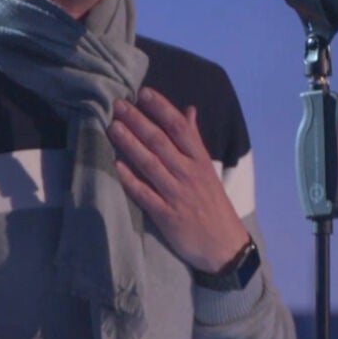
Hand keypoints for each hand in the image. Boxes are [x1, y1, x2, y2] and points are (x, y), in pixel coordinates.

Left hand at [108, 87, 250, 273]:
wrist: (224, 245)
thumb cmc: (212, 203)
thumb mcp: (208, 168)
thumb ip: (194, 139)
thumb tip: (188, 110)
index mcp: (200, 160)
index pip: (180, 128)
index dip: (162, 108)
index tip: (144, 92)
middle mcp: (189, 174)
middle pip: (161, 142)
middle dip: (138, 121)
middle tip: (118, 104)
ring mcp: (177, 195)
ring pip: (151, 164)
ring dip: (130, 144)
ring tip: (113, 127)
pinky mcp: (167, 216)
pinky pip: (145, 195)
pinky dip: (131, 180)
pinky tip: (116, 165)